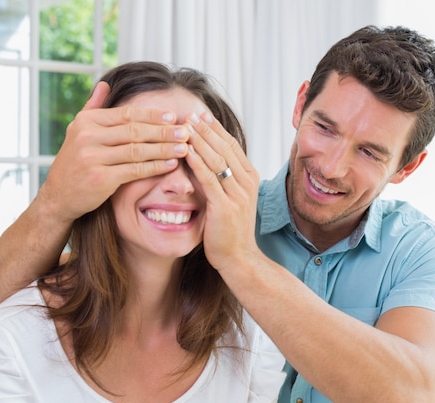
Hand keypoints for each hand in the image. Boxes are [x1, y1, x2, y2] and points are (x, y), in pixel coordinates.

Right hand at [37, 81, 190, 223]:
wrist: (58, 196)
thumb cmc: (74, 162)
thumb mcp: (78, 130)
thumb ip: (93, 107)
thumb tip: (105, 84)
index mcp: (87, 122)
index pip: (126, 114)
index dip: (152, 115)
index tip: (173, 116)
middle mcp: (88, 137)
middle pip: (135, 131)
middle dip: (163, 131)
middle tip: (185, 131)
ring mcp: (93, 158)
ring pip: (137, 150)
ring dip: (164, 149)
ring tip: (183, 148)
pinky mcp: (100, 179)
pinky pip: (135, 170)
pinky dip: (155, 167)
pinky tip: (170, 165)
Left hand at [184, 112, 260, 272]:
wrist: (238, 258)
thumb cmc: (230, 230)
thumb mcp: (230, 198)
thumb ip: (222, 178)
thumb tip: (205, 158)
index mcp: (249, 178)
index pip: (232, 145)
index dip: (216, 129)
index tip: (200, 115)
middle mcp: (247, 182)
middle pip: (225, 147)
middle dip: (206, 129)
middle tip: (189, 114)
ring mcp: (238, 194)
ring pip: (217, 159)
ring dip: (200, 141)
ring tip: (185, 126)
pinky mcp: (225, 206)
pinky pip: (209, 179)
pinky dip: (197, 162)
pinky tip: (186, 151)